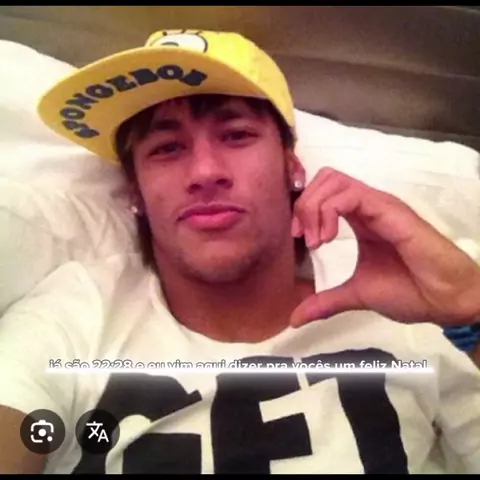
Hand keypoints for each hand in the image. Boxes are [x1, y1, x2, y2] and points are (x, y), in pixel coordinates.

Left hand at [290, 168, 479, 327]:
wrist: (444, 301)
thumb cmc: (408, 292)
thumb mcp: (355, 295)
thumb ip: (325, 301)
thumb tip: (295, 319)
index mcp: (359, 219)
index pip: (323, 193)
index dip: (303, 209)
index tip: (298, 238)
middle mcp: (367, 206)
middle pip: (324, 179)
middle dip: (304, 205)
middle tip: (302, 237)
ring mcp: (378, 205)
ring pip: (333, 180)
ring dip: (314, 207)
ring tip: (316, 240)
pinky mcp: (388, 209)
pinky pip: (350, 194)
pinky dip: (329, 211)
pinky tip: (328, 237)